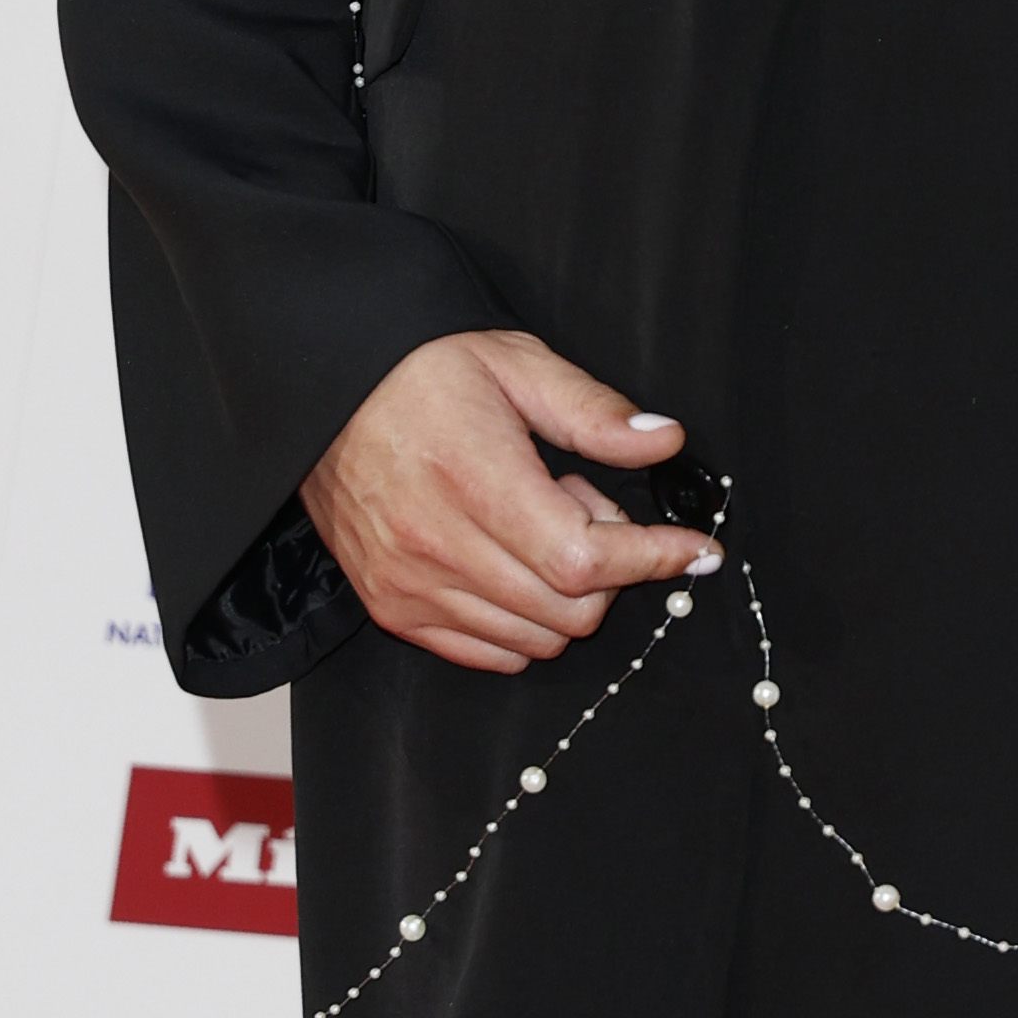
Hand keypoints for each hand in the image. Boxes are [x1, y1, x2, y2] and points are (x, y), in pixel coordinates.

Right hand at [299, 328, 720, 674]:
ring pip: (536, 639)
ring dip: (568, 596)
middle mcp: (438, 545)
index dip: (653, 558)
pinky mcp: (392, 607)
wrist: (322, 392)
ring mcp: (410, 585)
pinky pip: (488, 653)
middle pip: (569, 610)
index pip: (585, 558)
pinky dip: (525, 625)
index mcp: (476, 480)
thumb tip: (665, 440)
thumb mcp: (516, 364)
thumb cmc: (420, 370)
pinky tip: (515, 563)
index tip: (695, 550)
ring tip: (540, 526)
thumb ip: (594, 411)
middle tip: (587, 504)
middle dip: (612, 568)